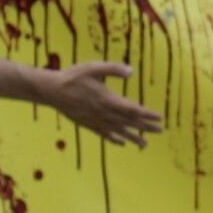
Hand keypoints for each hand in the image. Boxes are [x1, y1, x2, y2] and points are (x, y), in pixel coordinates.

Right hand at [41, 60, 162, 141]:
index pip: (133, 110)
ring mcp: (96, 121)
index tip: (160, 118)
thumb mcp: (93, 68)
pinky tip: (122, 143)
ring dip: (134, 137)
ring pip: (119, 131)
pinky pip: (104, 134)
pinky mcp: (88, 124)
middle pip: (129, 122)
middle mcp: (104, 113)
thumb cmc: (73, 77)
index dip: (147, 115)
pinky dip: (115, 139)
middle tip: (160, 131)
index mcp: (108, 99)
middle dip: (146, 127)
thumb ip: (113, 69)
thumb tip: (131, 72)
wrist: (51, 90)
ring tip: (146, 144)